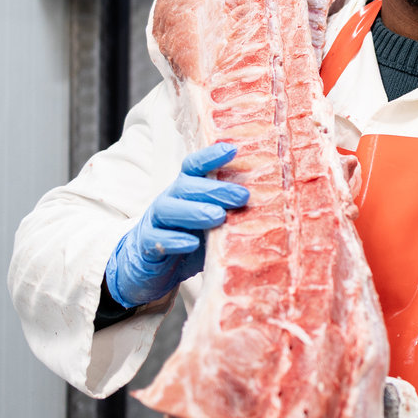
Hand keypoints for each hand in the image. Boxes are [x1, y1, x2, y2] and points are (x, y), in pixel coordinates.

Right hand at [104, 143, 249, 307]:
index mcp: (185, 190)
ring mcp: (154, 222)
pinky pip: (157, 240)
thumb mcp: (210, 223)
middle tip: (242, 196)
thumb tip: (271, 208)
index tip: (232, 150)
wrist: (148, 267)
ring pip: (168, 210)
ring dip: (195, 211)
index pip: (194, 167)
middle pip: (186, 187)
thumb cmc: (188, 238)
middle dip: (215, 189)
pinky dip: (174, 241)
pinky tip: (191, 243)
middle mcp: (169, 200)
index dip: (210, 157)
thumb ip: (230, 213)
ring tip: (218, 216)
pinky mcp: (146, 246)